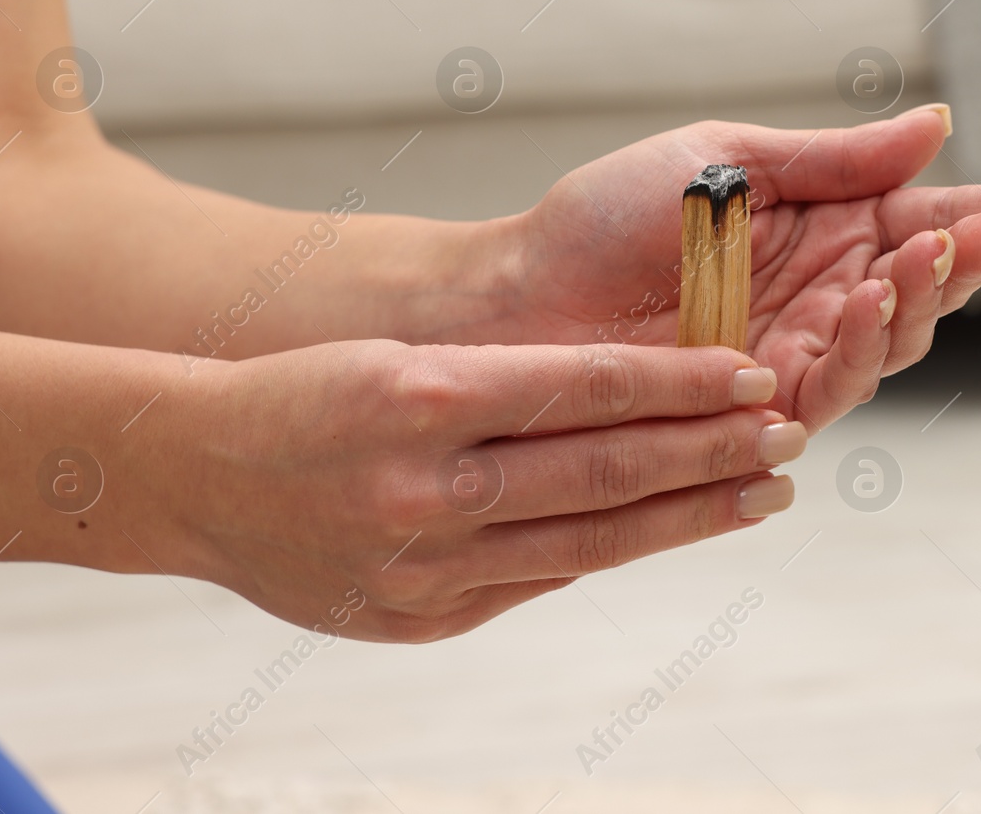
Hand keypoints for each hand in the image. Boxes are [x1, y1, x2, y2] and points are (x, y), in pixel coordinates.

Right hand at [172, 340, 804, 641]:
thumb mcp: (396, 362)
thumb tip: (629, 409)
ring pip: (589, 538)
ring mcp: (424, 567)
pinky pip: (540, 580)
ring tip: (761, 491)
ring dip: (687, 514)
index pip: (582, 386)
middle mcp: (424, 487)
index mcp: (417, 396)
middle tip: (786, 431)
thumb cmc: (303, 397)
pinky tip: (670, 528)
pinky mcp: (422, 619)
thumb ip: (504, 390)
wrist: (193, 479)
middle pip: (603, 468)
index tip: (748, 370)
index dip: (677, 381)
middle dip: (709, 451)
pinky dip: (611, 549)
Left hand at [506, 107, 980, 430]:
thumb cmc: (606, 218)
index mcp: (820, 229)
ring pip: (890, 344)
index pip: (926, 221)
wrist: (521, 292)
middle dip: (966, 260)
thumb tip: (938, 126)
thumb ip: (834, 160)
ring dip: (915, 303)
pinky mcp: (758, 407)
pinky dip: (856, 349)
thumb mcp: (727, 162)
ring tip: (916, 258)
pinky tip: (864, 307)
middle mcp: (819, 296)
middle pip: (923, 289)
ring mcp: (793, 355)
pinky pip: (830, 389)